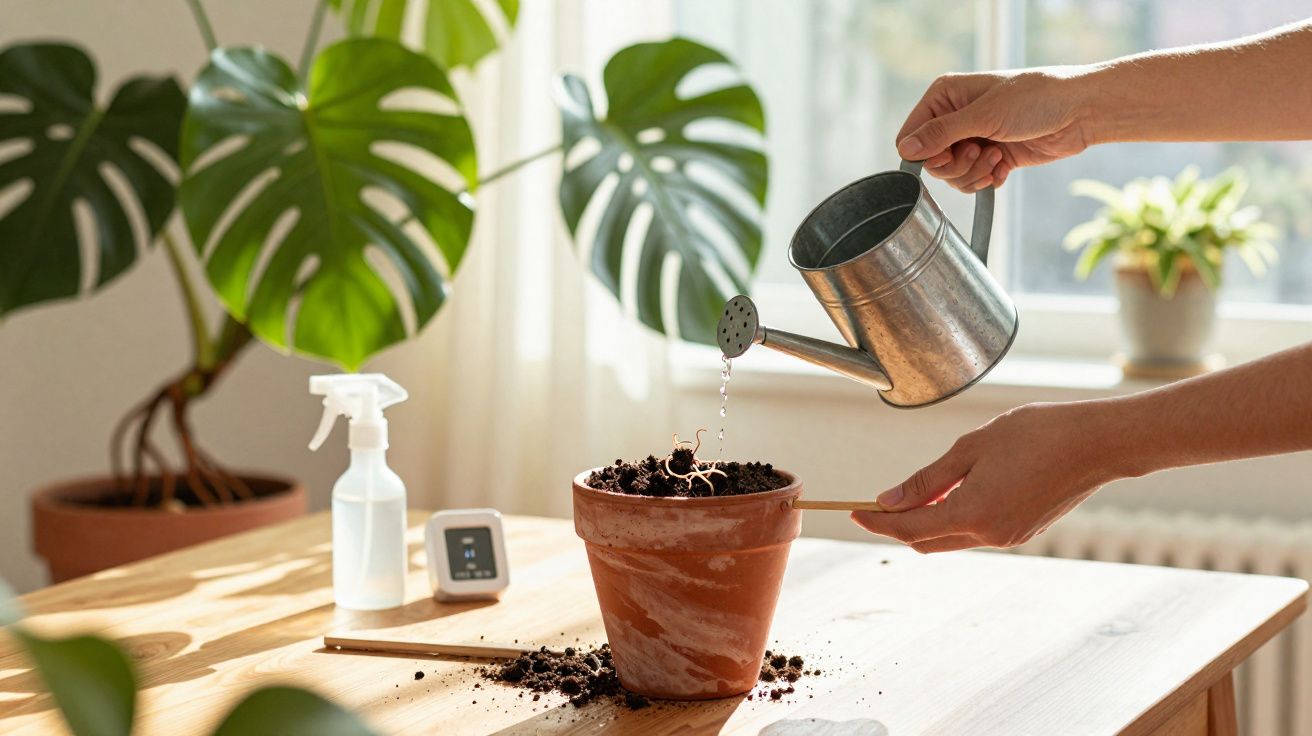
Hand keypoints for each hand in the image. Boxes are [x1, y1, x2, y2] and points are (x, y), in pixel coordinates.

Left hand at [851, 402, 1118, 552]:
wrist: (1098, 443)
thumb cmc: (1038, 434)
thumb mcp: (972, 447)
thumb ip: (927, 480)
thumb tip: (889, 501)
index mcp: (972, 513)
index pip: (909, 527)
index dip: (877, 521)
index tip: (854, 510)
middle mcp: (990, 534)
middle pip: (926, 540)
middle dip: (897, 524)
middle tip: (876, 502)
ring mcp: (1009, 536)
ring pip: (950, 538)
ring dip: (926, 521)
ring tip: (912, 492)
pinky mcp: (1023, 531)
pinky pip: (974, 532)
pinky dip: (954, 518)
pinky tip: (949, 493)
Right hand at [896, 68, 1094, 190]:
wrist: (1079, 112)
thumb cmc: (1035, 99)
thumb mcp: (983, 116)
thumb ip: (941, 134)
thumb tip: (905, 148)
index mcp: (944, 97)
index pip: (910, 135)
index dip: (924, 154)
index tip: (946, 156)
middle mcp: (954, 117)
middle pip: (931, 161)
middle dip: (955, 165)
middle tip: (979, 152)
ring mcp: (972, 138)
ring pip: (951, 175)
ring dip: (974, 173)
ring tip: (997, 157)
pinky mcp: (990, 157)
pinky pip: (972, 182)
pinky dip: (987, 180)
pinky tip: (1005, 167)